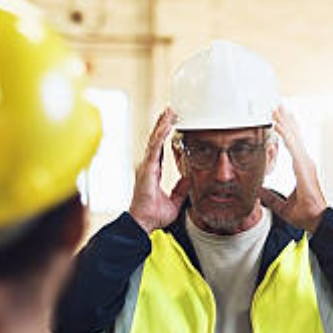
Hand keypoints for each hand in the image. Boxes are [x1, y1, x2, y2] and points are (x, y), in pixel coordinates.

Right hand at [129, 108, 189, 233]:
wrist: (143, 223)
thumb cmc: (153, 215)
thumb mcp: (174, 202)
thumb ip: (181, 189)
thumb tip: (189, 178)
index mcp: (153, 172)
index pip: (159, 149)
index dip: (164, 135)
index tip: (171, 123)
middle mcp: (148, 166)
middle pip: (156, 140)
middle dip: (163, 124)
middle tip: (171, 110)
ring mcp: (146, 166)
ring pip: (155, 140)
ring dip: (162, 124)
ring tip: (169, 111)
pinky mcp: (148, 168)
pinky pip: (155, 148)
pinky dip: (161, 135)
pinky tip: (167, 124)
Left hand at [258, 104, 327, 233]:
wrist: (316, 219)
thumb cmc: (305, 213)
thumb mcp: (282, 206)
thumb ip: (271, 198)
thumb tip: (259, 192)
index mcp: (302, 168)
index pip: (292, 144)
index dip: (286, 130)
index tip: (279, 118)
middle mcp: (305, 162)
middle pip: (294, 135)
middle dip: (285, 119)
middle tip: (277, 104)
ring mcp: (306, 162)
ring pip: (293, 136)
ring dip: (284, 121)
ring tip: (276, 107)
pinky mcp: (303, 166)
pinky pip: (292, 145)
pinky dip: (285, 133)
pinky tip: (278, 123)